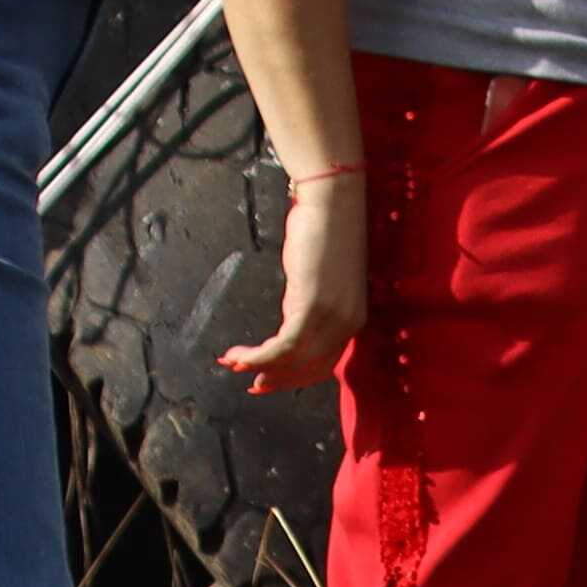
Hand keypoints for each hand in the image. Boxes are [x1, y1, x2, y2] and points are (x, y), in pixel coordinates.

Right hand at [217, 169, 366, 395]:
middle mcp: (349, 322)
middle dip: (275, 378)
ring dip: (258, 366)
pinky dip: (258, 355)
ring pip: (293, 359)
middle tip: (249, 382)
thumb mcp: (324, 279)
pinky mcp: (313, 306)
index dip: (293, 376)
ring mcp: (333, 315)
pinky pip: (283, 345)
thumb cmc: (325, 234)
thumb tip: (292, 322)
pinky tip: (238, 354)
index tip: (267, 380)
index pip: (325, 363)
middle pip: (309, 367)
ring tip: (232, 362)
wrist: (332, 204)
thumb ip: (314, 304)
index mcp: (354, 317)